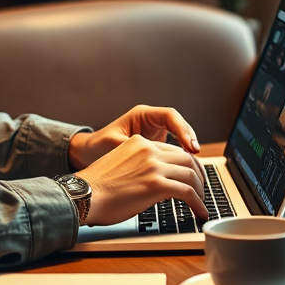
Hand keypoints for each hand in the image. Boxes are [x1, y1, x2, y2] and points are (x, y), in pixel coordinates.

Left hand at [67, 105, 198, 169]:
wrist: (88, 154)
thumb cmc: (97, 147)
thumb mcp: (114, 145)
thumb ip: (133, 149)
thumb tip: (152, 159)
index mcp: (142, 115)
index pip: (169, 116)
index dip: (182, 129)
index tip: (189, 145)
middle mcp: (150, 121)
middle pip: (178, 125)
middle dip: (189, 139)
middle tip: (195, 155)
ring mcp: (154, 133)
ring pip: (178, 137)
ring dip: (187, 150)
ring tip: (193, 165)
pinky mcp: (155, 145)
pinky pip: (173, 148)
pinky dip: (179, 157)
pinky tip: (184, 169)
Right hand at [75, 135, 207, 225]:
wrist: (83, 195)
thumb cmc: (95, 188)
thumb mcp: (118, 165)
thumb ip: (137, 166)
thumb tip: (150, 180)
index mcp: (138, 143)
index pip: (172, 150)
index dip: (186, 164)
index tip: (191, 175)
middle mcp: (148, 150)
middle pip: (186, 159)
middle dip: (198, 175)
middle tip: (201, 189)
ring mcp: (154, 166)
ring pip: (190, 174)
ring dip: (200, 191)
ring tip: (201, 203)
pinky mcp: (157, 184)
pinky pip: (187, 192)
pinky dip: (198, 203)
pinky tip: (200, 212)